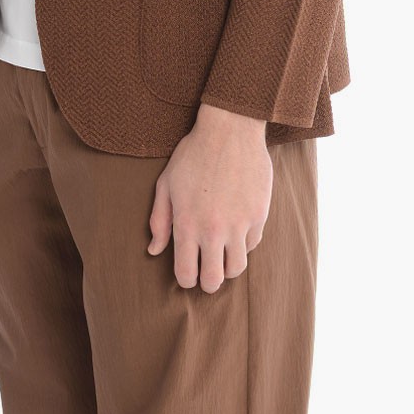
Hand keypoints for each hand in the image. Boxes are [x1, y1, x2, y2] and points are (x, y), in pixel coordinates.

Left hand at [147, 103, 271, 292]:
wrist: (230, 130)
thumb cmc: (193, 155)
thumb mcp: (166, 184)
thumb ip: (159, 220)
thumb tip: (154, 250)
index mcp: (186, 224)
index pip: (186, 273)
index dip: (185, 280)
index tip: (187, 274)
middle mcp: (213, 230)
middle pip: (214, 280)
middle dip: (207, 283)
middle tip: (206, 274)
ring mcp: (239, 224)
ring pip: (237, 268)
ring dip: (228, 267)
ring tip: (222, 256)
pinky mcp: (259, 215)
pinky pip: (252, 244)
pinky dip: (244, 244)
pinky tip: (236, 231)